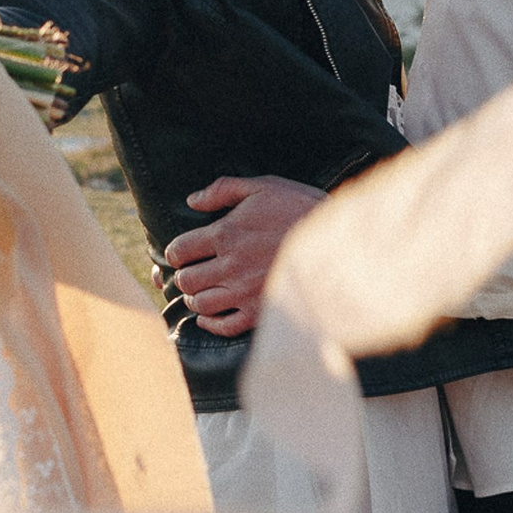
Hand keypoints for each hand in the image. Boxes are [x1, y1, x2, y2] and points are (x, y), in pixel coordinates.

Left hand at [159, 175, 327, 337]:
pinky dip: (210, 323)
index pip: (180, 250)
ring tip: (198, 292)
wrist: (338, 243)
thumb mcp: (264, 186)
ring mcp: (244, 292)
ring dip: (194, 298)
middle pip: (186, 280)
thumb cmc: (301, 209)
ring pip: (200, 304)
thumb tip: (192, 200)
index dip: (173, 252)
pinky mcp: (260, 312)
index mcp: (226, 234)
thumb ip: (223, 190)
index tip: (179, 253)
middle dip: (182, 276)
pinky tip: (208, 316)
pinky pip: (223, 326)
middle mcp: (230, 266)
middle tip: (188, 273)